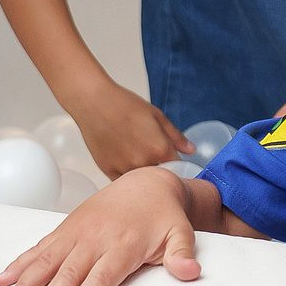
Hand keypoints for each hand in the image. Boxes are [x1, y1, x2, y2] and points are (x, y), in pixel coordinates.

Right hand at [0, 166, 201, 285]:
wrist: (146, 182)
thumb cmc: (163, 216)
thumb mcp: (180, 233)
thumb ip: (182, 254)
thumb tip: (192, 273)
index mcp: (123, 245)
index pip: (101, 277)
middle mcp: (96, 238)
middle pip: (69, 274)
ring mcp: (77, 232)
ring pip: (47, 261)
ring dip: (26, 285)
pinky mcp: (65, 228)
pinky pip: (39, 246)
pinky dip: (20, 263)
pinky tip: (1, 280)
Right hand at [68, 79, 194, 179]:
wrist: (95, 103)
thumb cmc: (125, 105)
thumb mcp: (157, 115)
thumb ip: (176, 136)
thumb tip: (191, 150)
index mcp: (160, 149)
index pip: (179, 168)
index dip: (180, 166)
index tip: (175, 162)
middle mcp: (143, 163)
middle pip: (160, 177)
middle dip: (161, 170)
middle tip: (153, 154)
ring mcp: (125, 170)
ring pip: (141, 182)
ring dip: (144, 174)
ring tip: (136, 153)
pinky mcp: (108, 171)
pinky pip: (124, 182)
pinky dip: (128, 176)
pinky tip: (125, 159)